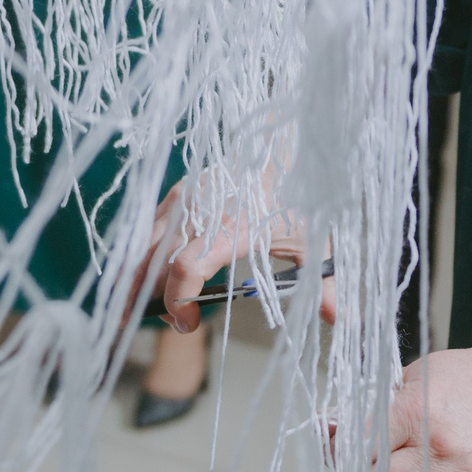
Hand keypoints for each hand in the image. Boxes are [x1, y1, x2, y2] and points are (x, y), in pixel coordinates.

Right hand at [143, 181, 327, 333]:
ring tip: (131, 309)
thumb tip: (340, 320)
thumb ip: (324, 284)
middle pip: (154, 264)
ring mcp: (183, 202)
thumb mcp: (313, 240)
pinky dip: (141, 260)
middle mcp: (200, 214)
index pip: (185, 269)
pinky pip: (148, 232)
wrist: (278, 147)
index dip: (178, 303)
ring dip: (135, 281)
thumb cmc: (296, 195)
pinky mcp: (177, 195)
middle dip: (148, 299)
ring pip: (144, 248)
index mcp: (231, 228)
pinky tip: (140, 280)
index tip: (187, 324)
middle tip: (159, 323)